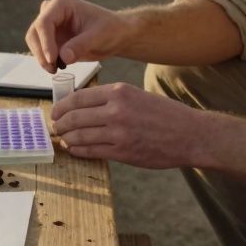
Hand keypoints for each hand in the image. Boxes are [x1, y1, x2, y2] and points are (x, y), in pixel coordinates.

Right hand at [25, 0, 132, 72]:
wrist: (116, 35)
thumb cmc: (110, 29)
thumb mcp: (98, 36)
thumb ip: (81, 45)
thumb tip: (64, 57)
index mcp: (62, 3)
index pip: (44, 22)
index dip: (45, 42)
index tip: (52, 59)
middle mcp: (52, 12)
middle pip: (35, 32)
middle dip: (41, 52)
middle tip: (53, 68)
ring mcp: (51, 25)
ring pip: (34, 41)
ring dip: (42, 57)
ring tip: (57, 69)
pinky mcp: (51, 38)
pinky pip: (41, 50)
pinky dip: (46, 60)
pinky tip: (59, 67)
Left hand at [51, 82, 203, 168]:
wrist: (190, 135)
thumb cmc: (165, 115)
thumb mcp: (137, 96)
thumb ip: (112, 99)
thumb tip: (84, 105)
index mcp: (119, 92)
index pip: (79, 97)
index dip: (62, 106)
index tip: (56, 111)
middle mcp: (116, 110)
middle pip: (75, 117)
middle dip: (60, 124)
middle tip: (56, 127)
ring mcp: (118, 133)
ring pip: (80, 136)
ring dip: (67, 139)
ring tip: (64, 139)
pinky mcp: (122, 152)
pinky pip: (91, 151)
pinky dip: (78, 151)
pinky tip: (75, 149)